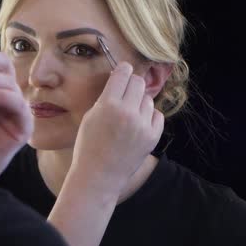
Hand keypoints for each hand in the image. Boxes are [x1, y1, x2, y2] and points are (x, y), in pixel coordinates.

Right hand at [70, 62, 163, 194]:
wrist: (98, 175)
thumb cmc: (88, 146)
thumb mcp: (90, 117)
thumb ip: (105, 99)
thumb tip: (119, 82)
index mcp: (109, 105)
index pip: (123, 74)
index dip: (122, 70)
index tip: (123, 70)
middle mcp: (127, 112)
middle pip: (138, 82)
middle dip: (131, 84)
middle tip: (125, 92)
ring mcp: (142, 125)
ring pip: (148, 99)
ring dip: (139, 102)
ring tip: (128, 115)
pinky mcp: (152, 137)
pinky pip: (157, 115)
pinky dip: (148, 117)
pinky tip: (137, 125)